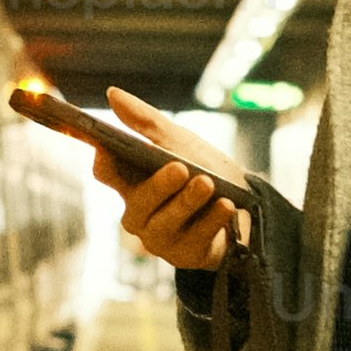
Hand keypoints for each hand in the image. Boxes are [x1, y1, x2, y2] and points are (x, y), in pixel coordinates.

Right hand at [76, 89, 245, 273]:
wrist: (247, 205)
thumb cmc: (204, 171)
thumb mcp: (180, 142)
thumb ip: (147, 122)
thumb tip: (113, 94)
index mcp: (132, 183)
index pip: (107, 174)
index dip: (103, 163)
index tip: (106, 146)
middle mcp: (140, 214)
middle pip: (138, 203)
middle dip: (159, 186)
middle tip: (181, 168)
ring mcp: (161, 239)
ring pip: (164, 224)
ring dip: (187, 202)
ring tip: (208, 184)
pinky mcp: (186, 256)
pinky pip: (195, 240)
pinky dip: (211, 221)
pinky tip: (226, 206)